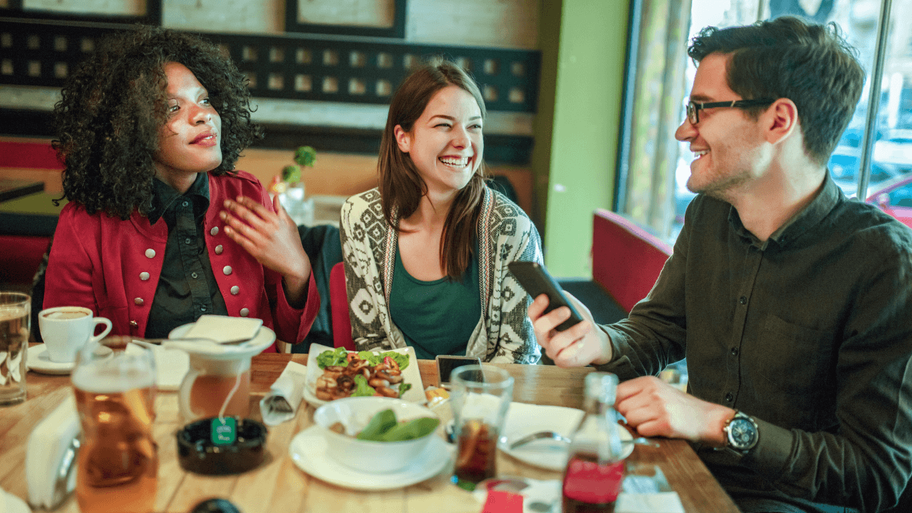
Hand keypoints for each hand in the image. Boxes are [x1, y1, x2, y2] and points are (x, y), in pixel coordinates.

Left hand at [220, 195, 311, 303]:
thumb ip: (281, 210)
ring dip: (230, 219)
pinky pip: (241, 241)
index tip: (238, 197)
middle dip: (234, 207)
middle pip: (247, 215)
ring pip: (241, 227)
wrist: (294, 263)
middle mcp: (267, 229)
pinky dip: (233, 234)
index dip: (246, 201)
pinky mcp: (256, 252)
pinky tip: (226, 229)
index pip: (257, 207)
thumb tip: (275, 196)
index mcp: (276, 221)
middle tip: (226, 202)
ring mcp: (261, 241)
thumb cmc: (293, 242)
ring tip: (222, 214)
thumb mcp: (290, 223)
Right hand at [528, 291, 611, 366]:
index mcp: (543, 321)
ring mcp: (551, 350)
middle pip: (539, 328)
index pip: (533, 313)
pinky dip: (574, 348)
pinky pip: (564, 356)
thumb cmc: (580, 321)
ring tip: (586, 325)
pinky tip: (582, 342)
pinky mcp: (561, 361)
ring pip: (555, 343)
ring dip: (572, 332)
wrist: (595, 340)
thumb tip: (558, 293)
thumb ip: (566, 299)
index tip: (545, 297)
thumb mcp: (575, 307)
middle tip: (567, 310)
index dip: (537, 305)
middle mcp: (543, 336)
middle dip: (552, 318)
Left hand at [615, 376, 733, 444]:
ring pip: (630, 420)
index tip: (624, 409)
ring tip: (653, 421)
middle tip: (645, 416)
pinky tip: (659, 428)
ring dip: (638, 424)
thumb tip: (611, 403)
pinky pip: (641, 431)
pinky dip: (647, 432)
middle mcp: (653, 392)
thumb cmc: (680, 406)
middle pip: (622, 408)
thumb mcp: (658, 390)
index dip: (618, 403)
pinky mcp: (665, 423)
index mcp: (649, 381)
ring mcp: (659, 407)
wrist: (707, 417)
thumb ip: (636, 393)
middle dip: (629, 415)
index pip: (618, 391)